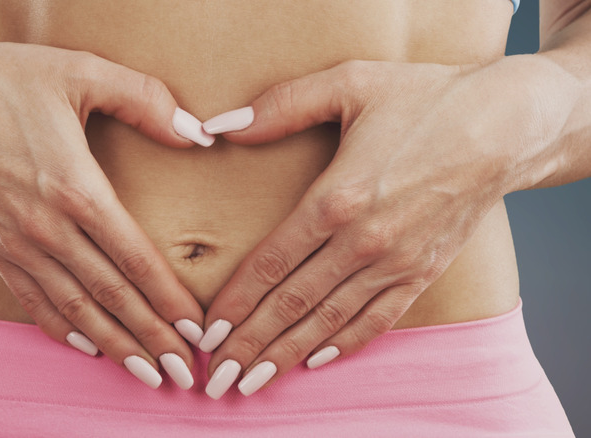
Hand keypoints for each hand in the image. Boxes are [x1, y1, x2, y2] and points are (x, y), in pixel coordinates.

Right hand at [0, 32, 209, 388]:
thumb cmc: (4, 80)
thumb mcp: (82, 71)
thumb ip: (146, 101)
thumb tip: (199, 132)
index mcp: (75, 188)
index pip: (135, 258)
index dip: (170, 298)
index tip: (197, 329)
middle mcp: (46, 227)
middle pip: (111, 295)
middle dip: (152, 338)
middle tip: (184, 372)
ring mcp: (16, 243)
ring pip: (75, 308)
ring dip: (114, 345)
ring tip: (146, 374)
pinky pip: (32, 299)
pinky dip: (61, 327)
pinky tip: (86, 347)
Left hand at [198, 57, 559, 397]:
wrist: (506, 127)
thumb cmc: (427, 99)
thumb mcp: (351, 83)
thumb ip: (282, 105)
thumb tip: (223, 125)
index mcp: (339, 198)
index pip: (272, 263)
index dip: (236, 302)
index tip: (207, 331)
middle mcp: (365, 241)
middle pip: (293, 303)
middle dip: (251, 343)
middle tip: (217, 376)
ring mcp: (396, 263)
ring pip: (330, 321)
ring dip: (287, 354)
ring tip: (253, 381)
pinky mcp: (423, 272)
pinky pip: (378, 319)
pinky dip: (345, 343)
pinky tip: (317, 360)